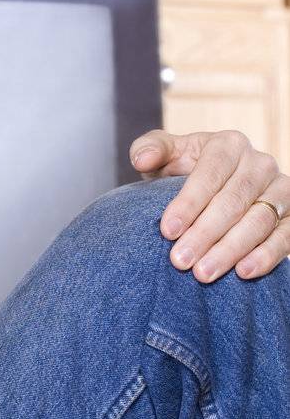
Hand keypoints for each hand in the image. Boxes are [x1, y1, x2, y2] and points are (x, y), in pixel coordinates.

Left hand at [129, 128, 288, 282]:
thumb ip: (150, 149)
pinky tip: (243, 273)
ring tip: (203, 273)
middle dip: (205, 233)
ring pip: (259, 221)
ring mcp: (280, 190)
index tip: (168, 231)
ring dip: (231, 249)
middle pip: (234, 200)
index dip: (189, 202)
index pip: (211, 172)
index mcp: (229, 145)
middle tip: (180, 261)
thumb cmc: (184, 174)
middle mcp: (260, 164)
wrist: (214, 193)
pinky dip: (266, 256)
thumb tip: (142, 159)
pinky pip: (285, 236)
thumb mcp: (167, 157)